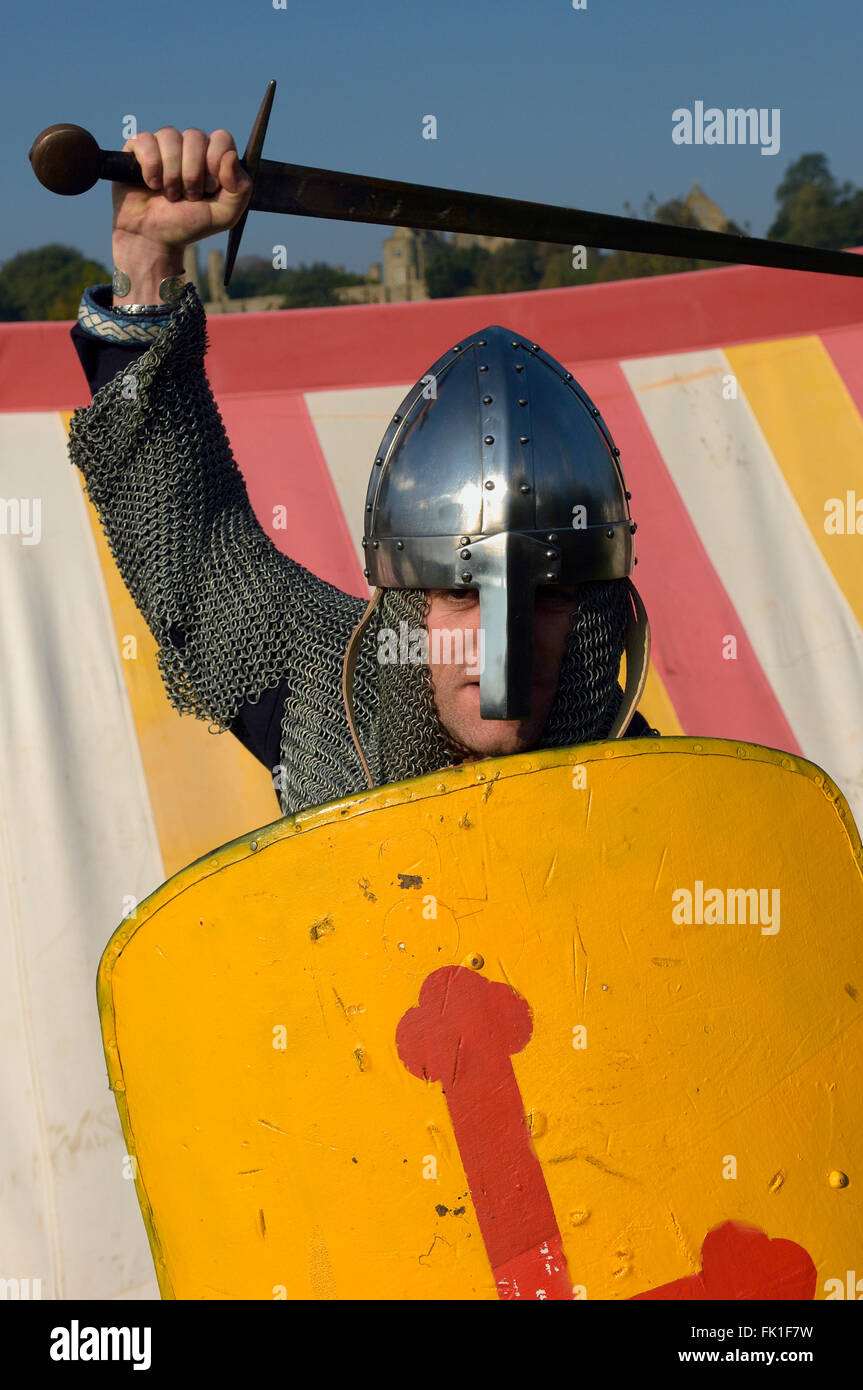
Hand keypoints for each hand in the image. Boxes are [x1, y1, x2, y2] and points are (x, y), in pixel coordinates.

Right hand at [112, 127, 252, 249]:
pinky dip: (151, 167)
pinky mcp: (138, 147)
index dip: (215, 161)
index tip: (210, 188)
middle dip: (192, 174)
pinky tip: (151, 184)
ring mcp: (163, 144)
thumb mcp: (224, 216)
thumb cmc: (189, 225)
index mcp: (212, 157)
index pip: (221, 138)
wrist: (154, 238)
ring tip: (170, 194)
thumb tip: (230, 155)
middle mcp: (189, 146)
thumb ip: (240, 189)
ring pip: (170, 136)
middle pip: (196, 136)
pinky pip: (146, 140)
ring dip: (172, 174)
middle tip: (188, 196)